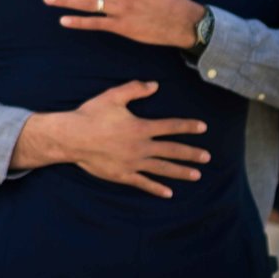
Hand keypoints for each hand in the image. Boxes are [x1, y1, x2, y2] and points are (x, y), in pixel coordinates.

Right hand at [14, 81, 209, 197]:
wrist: (71, 138)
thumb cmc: (90, 115)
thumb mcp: (112, 96)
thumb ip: (135, 89)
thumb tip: (155, 84)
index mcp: (141, 127)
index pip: (170, 126)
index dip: (188, 126)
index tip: (203, 127)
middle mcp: (141, 147)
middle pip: (172, 151)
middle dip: (191, 153)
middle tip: (207, 157)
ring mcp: (133, 163)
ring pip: (162, 169)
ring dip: (181, 172)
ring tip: (196, 175)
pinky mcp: (122, 174)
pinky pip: (143, 183)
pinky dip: (156, 188)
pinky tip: (168, 193)